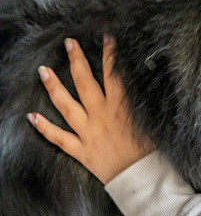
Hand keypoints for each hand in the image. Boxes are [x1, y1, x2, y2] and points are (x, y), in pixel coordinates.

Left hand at [27, 36, 153, 183]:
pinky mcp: (81, 150)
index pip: (113, 72)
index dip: (110, 53)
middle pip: (85, 82)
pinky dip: (44, 128)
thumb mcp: (153, 119)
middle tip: (68, 43)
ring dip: (53, 87)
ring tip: (43, 71)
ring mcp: (88, 132)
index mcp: (121, 106)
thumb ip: (143, 101)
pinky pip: (58, 138)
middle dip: (76, 60)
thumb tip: (143, 83)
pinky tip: (32, 116)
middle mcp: (101, 115)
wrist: (142, 178)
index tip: (106, 37)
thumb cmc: (153, 151)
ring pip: (66, 105)